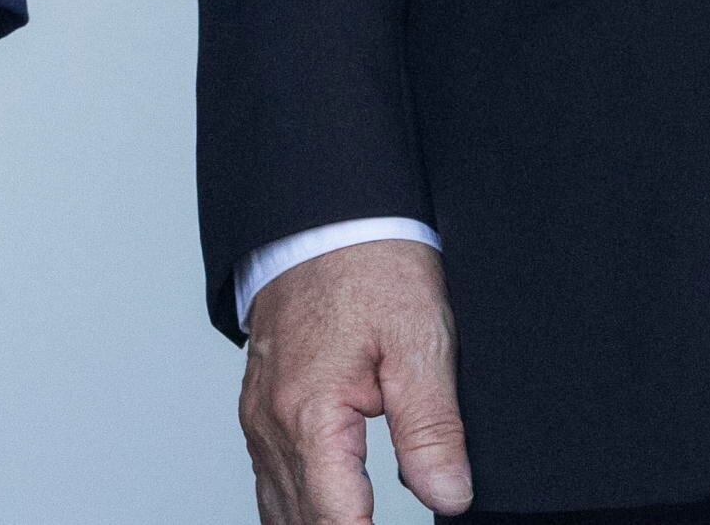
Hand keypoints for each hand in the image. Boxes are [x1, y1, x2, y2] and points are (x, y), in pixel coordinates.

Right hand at [240, 239, 471, 523]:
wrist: (325, 214)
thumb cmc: (370, 266)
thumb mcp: (419, 342)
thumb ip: (432, 429)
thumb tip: (448, 497)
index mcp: (310, 414)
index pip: (337, 522)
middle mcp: (273, 423)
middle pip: (301, 524)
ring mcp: (261, 416)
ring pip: (279, 510)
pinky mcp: (262, 406)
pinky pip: (271, 479)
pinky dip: (297, 511)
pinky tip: (324, 518)